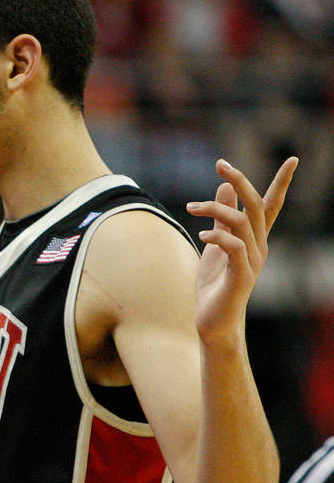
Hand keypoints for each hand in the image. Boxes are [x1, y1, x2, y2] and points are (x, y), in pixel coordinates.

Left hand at [186, 157, 296, 343]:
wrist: (214, 322)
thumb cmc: (215, 284)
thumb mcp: (216, 244)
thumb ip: (221, 217)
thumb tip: (224, 186)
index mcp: (254, 238)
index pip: (270, 205)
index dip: (281, 183)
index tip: (293, 160)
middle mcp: (258, 246)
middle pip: (255, 206)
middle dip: (241, 181)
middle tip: (221, 164)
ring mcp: (251, 261)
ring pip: (241, 222)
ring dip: (215, 209)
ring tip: (190, 207)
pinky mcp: (241, 276)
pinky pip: (234, 248)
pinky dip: (218, 237)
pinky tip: (203, 236)